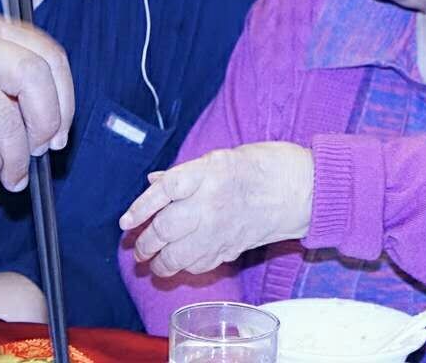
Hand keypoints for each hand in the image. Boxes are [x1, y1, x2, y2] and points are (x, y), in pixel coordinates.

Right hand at [0, 9, 73, 191]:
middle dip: (46, 123)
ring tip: (8, 173)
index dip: (64, 98)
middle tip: (40, 151)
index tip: (60, 132)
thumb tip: (50, 125)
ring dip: (15, 157)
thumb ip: (2, 78)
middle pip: (33, 77)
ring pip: (5, 118)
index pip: (47, 54)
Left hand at [119, 142, 313, 277]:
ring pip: (180, 255)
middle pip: (166, 228)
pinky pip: (201, 264)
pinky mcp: (233, 248)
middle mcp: (211, 203)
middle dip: (146, 242)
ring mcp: (221, 228)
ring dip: (161, 263)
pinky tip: (179, 265)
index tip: (125, 222)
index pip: (164, 191)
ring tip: (151, 264)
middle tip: (137, 248)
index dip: (140, 207)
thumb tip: (153, 182)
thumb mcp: (218, 158)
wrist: (300, 189)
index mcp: (206, 174)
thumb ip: (183, 173)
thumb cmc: (260, 165)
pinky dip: (186, 268)